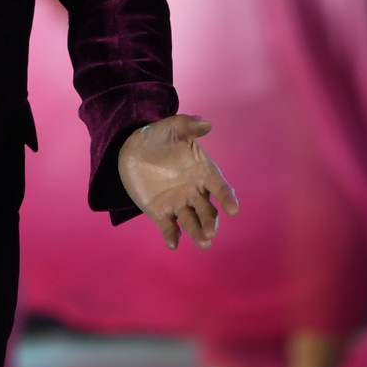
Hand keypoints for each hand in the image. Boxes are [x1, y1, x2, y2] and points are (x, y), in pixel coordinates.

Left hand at [118, 115, 239, 250]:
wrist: (133, 149)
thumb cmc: (160, 136)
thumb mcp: (174, 127)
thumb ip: (190, 126)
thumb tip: (207, 123)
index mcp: (203, 172)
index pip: (220, 187)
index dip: (227, 198)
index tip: (233, 208)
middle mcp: (195, 192)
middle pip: (208, 211)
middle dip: (211, 222)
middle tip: (210, 232)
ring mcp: (178, 204)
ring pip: (192, 222)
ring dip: (197, 233)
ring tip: (203, 243)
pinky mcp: (161, 213)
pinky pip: (169, 227)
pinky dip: (172, 236)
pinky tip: (173, 243)